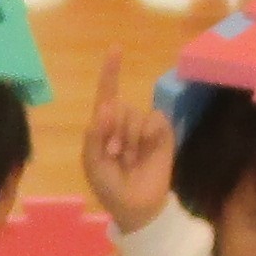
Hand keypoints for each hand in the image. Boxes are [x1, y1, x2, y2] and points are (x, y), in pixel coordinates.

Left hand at [77, 51, 173, 228]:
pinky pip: (155, 120)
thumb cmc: (110, 186)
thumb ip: (94, 135)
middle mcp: (124, 122)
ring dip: (129, 138)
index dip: (111, 71)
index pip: (107, 94)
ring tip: (130, 159)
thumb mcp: (93, 163)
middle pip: (118, 105)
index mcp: (104, 126)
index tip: (116, 48)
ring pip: (135, 114)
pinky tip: (145, 151)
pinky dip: (148, 134)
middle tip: (114, 155)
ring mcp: (144, 128)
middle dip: (113, 130)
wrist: (137, 207)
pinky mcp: (162, 134)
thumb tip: (106, 107)